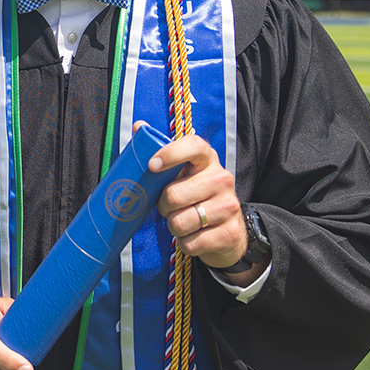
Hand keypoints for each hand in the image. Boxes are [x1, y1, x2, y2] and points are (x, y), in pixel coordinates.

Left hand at [144, 124, 251, 276]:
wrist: (229, 230)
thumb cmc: (195, 196)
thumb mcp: (182, 174)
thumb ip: (161, 152)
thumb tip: (139, 126)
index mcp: (208, 159)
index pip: (193, 146)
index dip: (171, 153)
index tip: (152, 165)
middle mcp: (222, 178)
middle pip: (175, 194)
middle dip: (164, 206)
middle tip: (168, 207)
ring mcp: (229, 206)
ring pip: (180, 221)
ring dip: (174, 227)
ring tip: (182, 222)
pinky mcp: (230, 233)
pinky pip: (191, 243)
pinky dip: (185, 243)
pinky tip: (194, 236)